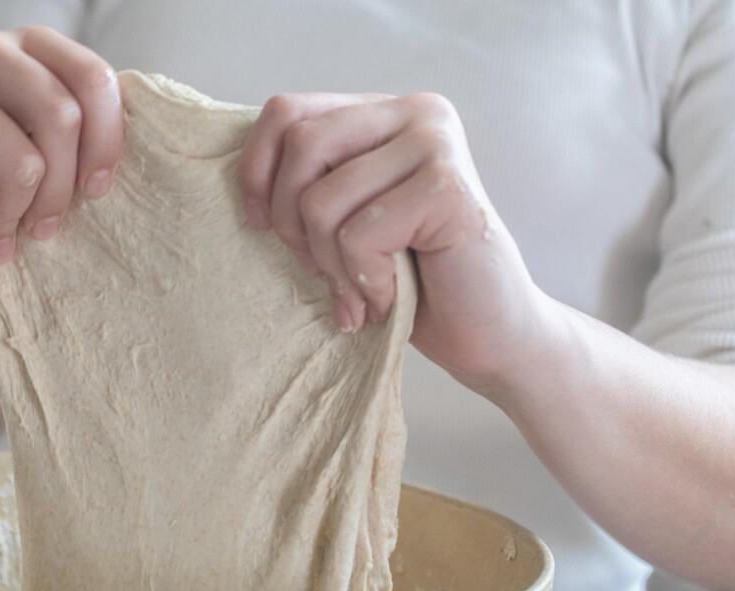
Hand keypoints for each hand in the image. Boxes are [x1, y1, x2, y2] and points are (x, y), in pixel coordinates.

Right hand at [0, 26, 124, 280]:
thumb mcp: (50, 158)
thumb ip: (86, 137)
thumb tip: (152, 147)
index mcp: (30, 48)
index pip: (93, 78)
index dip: (106, 144)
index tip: (96, 191)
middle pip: (61, 118)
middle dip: (60, 192)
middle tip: (43, 228)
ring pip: (21, 164)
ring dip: (15, 219)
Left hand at [239, 93, 550, 388]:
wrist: (489, 335)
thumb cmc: (412, 282)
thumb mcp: (348, 220)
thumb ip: (313, 183)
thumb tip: (245, 180)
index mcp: (385, 113)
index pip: (287, 111)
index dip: (257, 170)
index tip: (262, 224)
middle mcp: (416, 113)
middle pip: (300, 147)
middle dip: (292, 224)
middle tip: (322, 271)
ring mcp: (437, 145)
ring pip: (322, 200)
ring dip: (331, 266)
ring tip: (361, 293)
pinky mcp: (448, 189)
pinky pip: (358, 236)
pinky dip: (364, 282)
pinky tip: (390, 297)